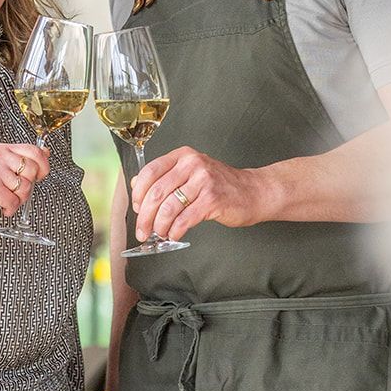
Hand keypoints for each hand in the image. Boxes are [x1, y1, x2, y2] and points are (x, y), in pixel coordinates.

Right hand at [0, 143, 49, 234]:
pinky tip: (1, 207)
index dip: (43, 165)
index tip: (40, 175)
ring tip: (5, 200)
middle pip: (32, 170)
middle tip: (16, 192)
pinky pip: (14, 202)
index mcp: (1, 150)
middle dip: (29, 186)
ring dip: (18, 199)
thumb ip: (19, 159)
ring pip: (25, 188)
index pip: (33, 150)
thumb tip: (45, 152)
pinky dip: (10, 209)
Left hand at [131, 147, 266, 242]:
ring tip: (159, 233)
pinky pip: (184, 219)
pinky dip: (174, 231)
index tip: (137, 208)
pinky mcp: (212, 200)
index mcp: (183, 156)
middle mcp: (192, 165)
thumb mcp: (191, 173)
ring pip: (168, 207)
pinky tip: (174, 234)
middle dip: (145, 216)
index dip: (138, 193)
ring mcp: (203, 181)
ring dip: (159, 226)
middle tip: (142, 230)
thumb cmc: (221, 185)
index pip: (150, 171)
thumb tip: (137, 186)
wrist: (253, 191)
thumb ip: (165, 177)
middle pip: (156, 192)